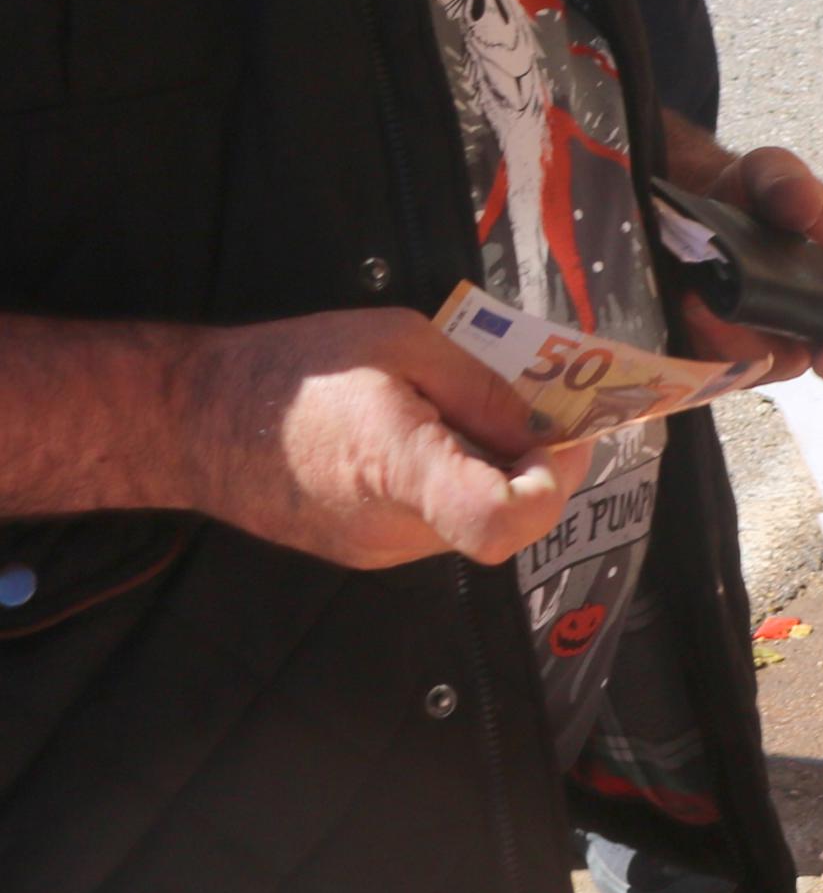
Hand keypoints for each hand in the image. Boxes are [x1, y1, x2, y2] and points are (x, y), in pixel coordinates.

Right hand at [175, 311, 596, 570]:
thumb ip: (483, 388)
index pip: (504, 520)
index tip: (562, 434)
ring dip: (495, 471)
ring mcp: (374, 549)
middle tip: (533, 404)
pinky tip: (427, 435)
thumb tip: (544, 427)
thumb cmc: (295, 370)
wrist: (191, 419)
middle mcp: (391, 529)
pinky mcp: (361, 552)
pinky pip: (438, 522)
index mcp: (400, 469)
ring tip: (462, 411)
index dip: (556, 481)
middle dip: (538, 463)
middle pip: (507, 518)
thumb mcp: (402, 340)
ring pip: (475, 520)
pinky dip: (456, 482)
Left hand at [672, 146, 822, 390]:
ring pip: (778, 364)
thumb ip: (784, 178)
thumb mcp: (767, 171)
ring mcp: (776, 340)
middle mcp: (821, 313)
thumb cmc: (748, 197)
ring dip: (750, 343)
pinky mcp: (728, 358)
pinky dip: (710, 343)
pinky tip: (691, 309)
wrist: (686, 218)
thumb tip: (805, 205)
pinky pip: (725, 368)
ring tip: (712, 306)